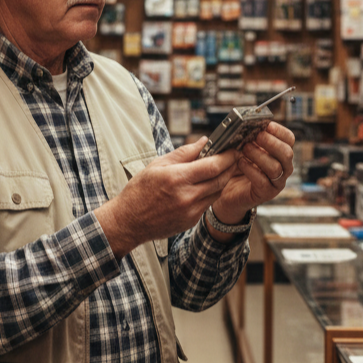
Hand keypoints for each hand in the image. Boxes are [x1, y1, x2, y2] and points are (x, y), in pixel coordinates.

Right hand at [95, 138, 237, 258]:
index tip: (233, 149)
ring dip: (224, 179)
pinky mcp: (191, 221)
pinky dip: (212, 191)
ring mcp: (191, 210)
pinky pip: (208, 203)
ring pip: (218, 191)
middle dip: (231, 166)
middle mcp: (187, 196)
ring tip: (223, 168)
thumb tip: (204, 141)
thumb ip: (184, 153)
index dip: (227, 156)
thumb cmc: (139, 190)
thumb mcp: (157, 165)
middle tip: (233, 157)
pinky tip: (208, 184)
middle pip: (221, 179)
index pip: (213, 165)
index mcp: (177, 178)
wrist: (129, 221)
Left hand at [211, 123, 295, 225]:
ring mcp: (276, 182)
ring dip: (259, 156)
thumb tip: (249, 125)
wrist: (229, 191)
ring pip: (276, 168)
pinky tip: (241, 163)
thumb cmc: (237, 167)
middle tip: (256, 136)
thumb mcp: (244, 149)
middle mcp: (283, 167)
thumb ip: (250, 138)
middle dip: (271, 143)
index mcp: (280, 153)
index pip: (289, 139)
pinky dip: (251, 170)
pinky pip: (263, 181)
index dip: (279, 131)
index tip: (266, 125)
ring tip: (245, 149)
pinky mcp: (266, 193)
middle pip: (287, 153)